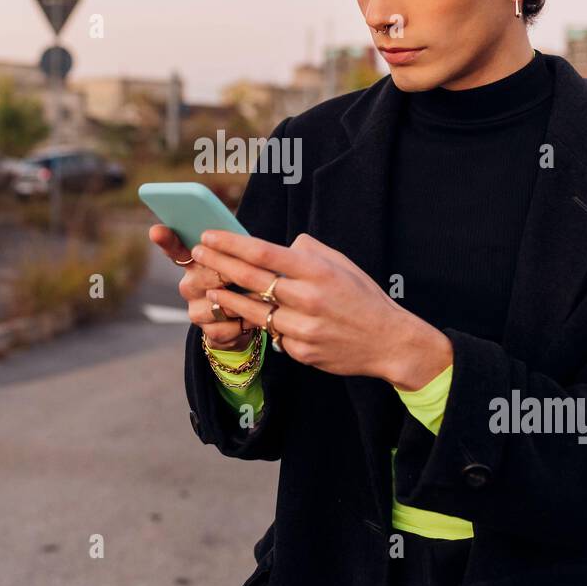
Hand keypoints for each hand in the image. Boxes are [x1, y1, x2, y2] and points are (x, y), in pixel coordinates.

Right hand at [148, 224, 256, 351]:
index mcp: (195, 262)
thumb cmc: (244, 280)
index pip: (175, 248)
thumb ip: (236, 248)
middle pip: (204, 277)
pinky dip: (244, 324)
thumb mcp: (242, 260)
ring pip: (218, 304)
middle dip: (230, 275)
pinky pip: (227, 327)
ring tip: (259, 298)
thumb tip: (248, 239)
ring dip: (242, 302)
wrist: (248, 318)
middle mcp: (189, 285)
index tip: (156, 231)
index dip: (165, 240)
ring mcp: (195, 309)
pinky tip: (251, 319)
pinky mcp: (207, 331)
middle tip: (248, 274)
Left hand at [190, 230, 451, 389]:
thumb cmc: (363, 297)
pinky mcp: (300, 351)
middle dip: (219, 264)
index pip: (263, 253)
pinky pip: (273, 334)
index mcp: (317, 271)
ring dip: (227, 299)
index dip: (231, 243)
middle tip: (197, 254)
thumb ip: (309, 251)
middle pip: (251, 279)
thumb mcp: (342, 264)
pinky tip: (248, 316)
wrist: (389, 341)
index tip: (209, 235)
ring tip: (210, 287)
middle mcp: (307, 298)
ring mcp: (302, 327)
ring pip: (253, 311)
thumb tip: (284, 244)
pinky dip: (263, 324)